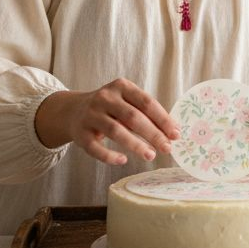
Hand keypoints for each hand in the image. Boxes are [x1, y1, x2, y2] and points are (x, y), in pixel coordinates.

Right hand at [35, 78, 179, 165]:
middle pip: (133, 117)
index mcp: (121, 87)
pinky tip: (123, 160)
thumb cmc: (110, 108)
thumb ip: (146, 113)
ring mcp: (90, 115)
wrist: (72, 110)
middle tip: (167, 148)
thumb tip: (173, 131)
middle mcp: (104, 98)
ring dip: (135, 145)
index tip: (176, 134)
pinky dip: (109, 156)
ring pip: (115, 131)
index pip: (146, 102)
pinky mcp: (80, 133)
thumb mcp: (126, 102)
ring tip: (150, 155)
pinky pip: (95, 148)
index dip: (163, 119)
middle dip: (153, 134)